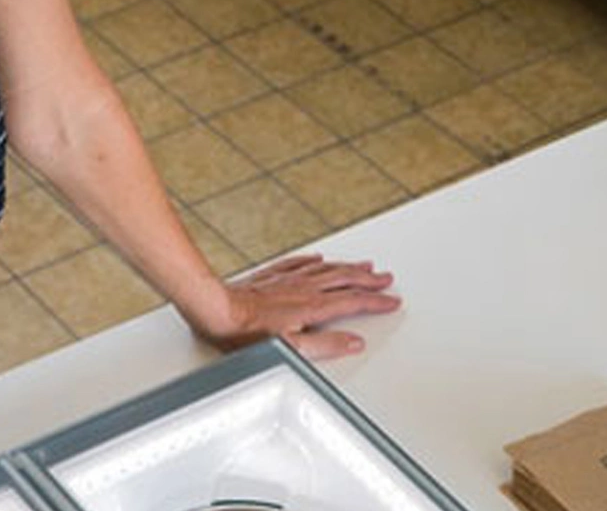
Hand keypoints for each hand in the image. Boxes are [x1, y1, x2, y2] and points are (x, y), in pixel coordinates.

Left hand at [194, 254, 401, 360]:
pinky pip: (297, 263)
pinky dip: (312, 261)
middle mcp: (302, 288)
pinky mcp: (269, 276)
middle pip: (344, 280)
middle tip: (386, 278)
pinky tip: (317, 258)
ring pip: (324, 269)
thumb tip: (353, 343)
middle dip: (368, 279)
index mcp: (311, 306)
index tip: (392, 300)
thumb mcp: (291, 348)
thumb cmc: (246, 333)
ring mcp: (285, 280)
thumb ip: (325, 346)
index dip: (375, 302)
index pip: (353, 302)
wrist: (214, 310)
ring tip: (363, 265)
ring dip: (347, 267)